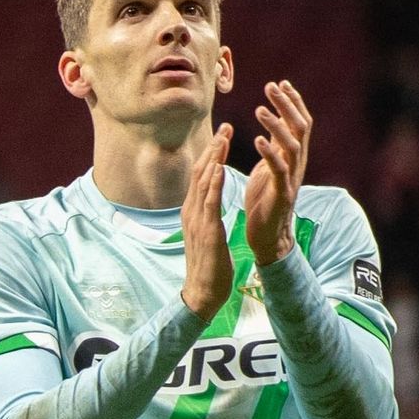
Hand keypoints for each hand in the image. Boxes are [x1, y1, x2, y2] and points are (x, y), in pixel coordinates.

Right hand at [180, 123, 233, 320]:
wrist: (203, 292)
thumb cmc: (209, 266)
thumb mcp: (207, 233)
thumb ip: (207, 214)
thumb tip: (210, 200)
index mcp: (193, 211)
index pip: (202, 175)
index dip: (212, 154)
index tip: (223, 135)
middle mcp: (192, 211)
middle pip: (201, 172)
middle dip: (214, 148)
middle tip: (226, 126)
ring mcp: (197, 220)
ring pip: (204, 182)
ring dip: (214, 158)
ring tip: (223, 138)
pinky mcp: (207, 231)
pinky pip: (209, 202)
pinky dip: (213, 183)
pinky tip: (219, 168)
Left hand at [244, 80, 310, 265]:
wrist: (268, 238)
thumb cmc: (265, 202)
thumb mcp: (270, 167)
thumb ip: (275, 146)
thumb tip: (275, 122)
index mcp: (293, 157)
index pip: (300, 123)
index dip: (293, 102)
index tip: (281, 83)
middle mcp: (297, 165)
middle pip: (300, 128)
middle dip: (287, 105)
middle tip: (271, 86)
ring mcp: (291, 179)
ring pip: (292, 145)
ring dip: (276, 125)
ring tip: (260, 109)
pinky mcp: (281, 193)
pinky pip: (278, 169)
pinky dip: (269, 152)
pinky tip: (257, 139)